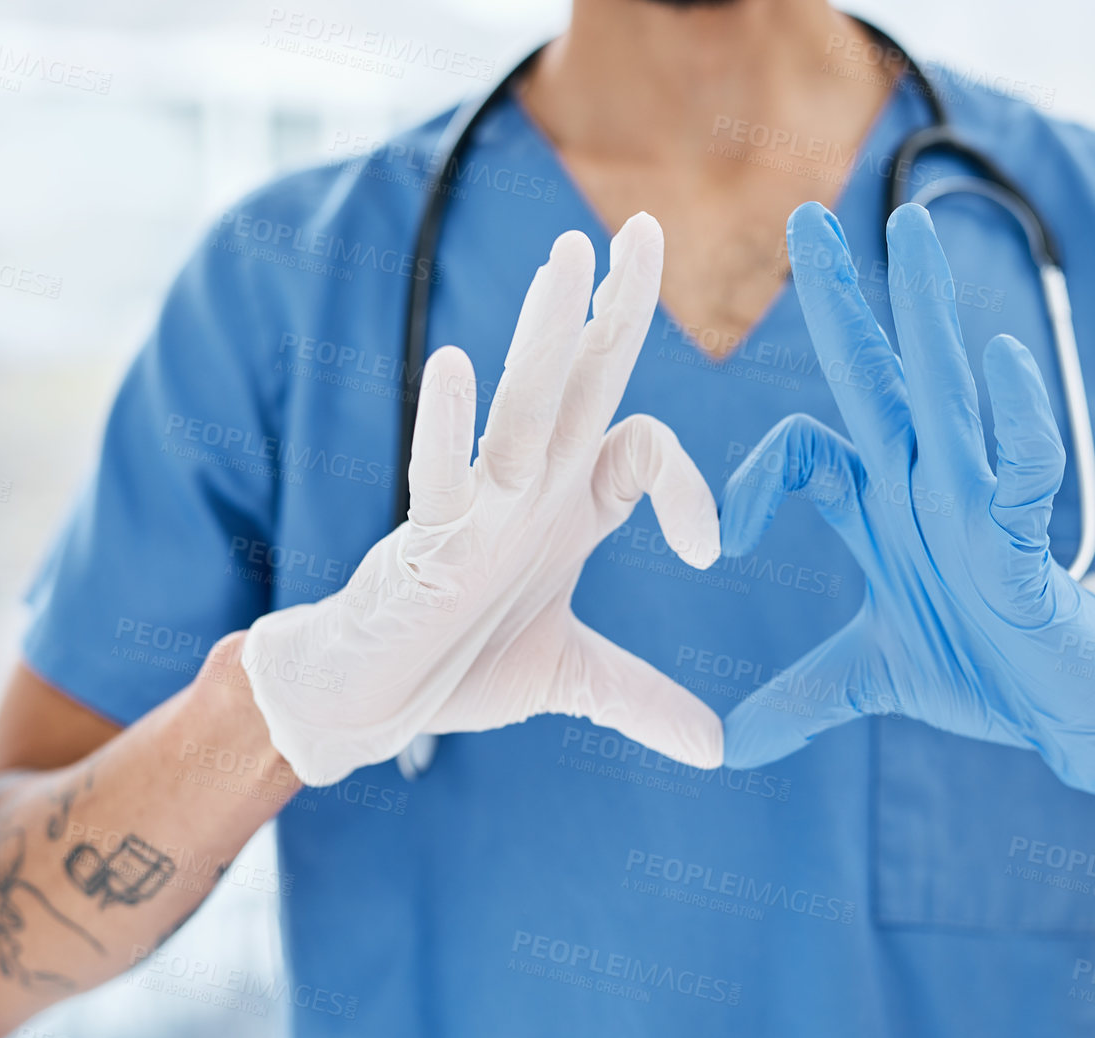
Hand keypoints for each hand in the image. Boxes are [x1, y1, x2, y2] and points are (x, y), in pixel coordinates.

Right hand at [243, 214, 722, 785]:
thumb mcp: (575, 680)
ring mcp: (480, 508)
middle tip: (647, 230)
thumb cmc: (460, 669)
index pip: (645, 451)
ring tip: (568, 260)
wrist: (373, 702)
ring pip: (521, 409)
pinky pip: (439, 474)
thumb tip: (720, 749)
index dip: (692, 488)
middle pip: (582, 384)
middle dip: (615, 309)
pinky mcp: (427, 540)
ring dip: (545, 336)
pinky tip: (457, 369)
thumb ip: (644, 702)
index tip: (709, 554)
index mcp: (569, 507)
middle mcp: (531, 489)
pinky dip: (448, 426)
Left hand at [719, 202, 1094, 796]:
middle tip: (801, 218)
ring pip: (943, 395)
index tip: (716, 543)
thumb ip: (800, 700)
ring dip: (924, 314)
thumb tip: (726, 748)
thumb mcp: (869, 681)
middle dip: (837, 302)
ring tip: (909, 230)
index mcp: (881, 510)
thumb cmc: (984, 675)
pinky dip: (1015, 417)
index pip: (805, 451)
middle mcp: (923, 488)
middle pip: (872, 379)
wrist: (1070, 715)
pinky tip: (1000, 359)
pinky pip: (1024, 466)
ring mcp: (975, 505)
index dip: (749, 478)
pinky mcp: (1028, 540)